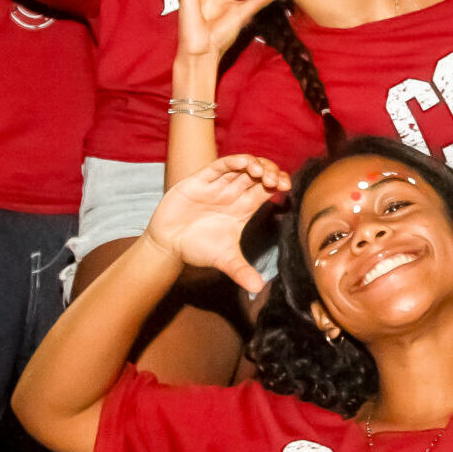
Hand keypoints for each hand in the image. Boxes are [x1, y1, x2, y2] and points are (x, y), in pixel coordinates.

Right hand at [143, 156, 289, 293]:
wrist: (167, 245)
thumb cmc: (196, 249)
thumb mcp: (224, 260)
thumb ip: (241, 271)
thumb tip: (258, 289)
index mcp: (243, 208)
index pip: (265, 189)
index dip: (277, 182)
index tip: (285, 186)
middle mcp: (232, 194)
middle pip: (257, 174)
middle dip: (269, 172)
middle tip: (274, 180)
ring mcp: (216, 186)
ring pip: (240, 167)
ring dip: (253, 165)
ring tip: (261, 172)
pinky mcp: (199, 181)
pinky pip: (219, 167)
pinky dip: (232, 162)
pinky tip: (244, 163)